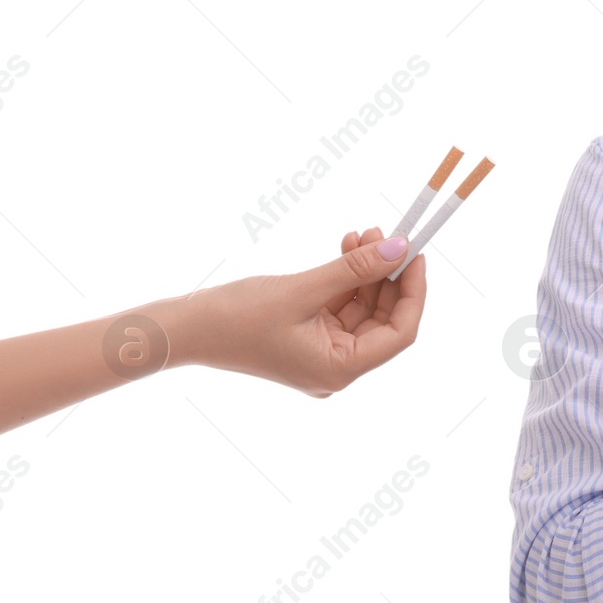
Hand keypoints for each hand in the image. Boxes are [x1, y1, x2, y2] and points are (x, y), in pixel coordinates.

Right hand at [183, 226, 425, 396]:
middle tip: (389, 234)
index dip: (413, 292)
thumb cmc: (237, 317)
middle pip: (383, 318)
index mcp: (340, 370)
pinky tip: (348, 245)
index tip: (416, 254)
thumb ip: (354, 269)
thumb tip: (398, 247)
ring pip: (362, 307)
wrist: (185, 328)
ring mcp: (322, 352)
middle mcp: (335, 367)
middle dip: (388, 274)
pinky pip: (340, 304)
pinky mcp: (307, 336)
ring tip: (366, 232)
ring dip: (367, 270)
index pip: (399, 333)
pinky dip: (346, 277)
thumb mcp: (303, 289)